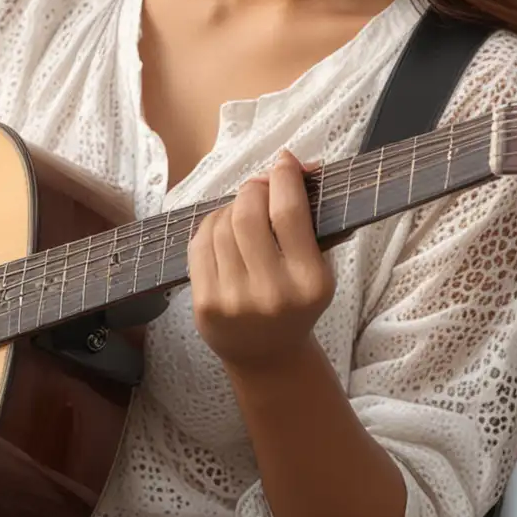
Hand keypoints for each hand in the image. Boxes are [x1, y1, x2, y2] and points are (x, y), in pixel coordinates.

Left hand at [188, 149, 334, 372]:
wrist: (268, 356)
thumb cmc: (295, 301)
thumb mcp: (317, 268)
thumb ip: (309, 219)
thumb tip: (294, 162)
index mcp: (310, 283)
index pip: (289, 213)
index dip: (284, 177)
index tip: (284, 160)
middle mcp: (272, 294)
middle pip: (249, 214)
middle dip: (253, 188)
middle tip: (260, 186)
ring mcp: (234, 301)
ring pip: (221, 225)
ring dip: (232, 207)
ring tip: (244, 213)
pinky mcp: (205, 305)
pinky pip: (199, 244)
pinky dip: (211, 226)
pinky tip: (223, 230)